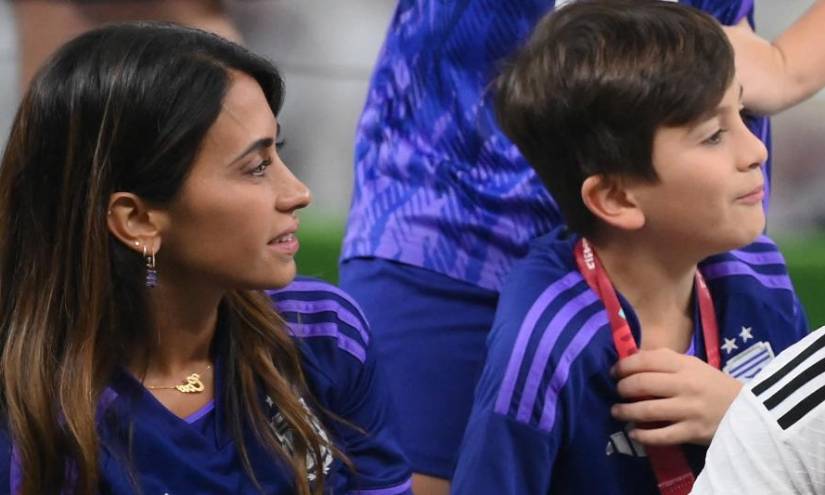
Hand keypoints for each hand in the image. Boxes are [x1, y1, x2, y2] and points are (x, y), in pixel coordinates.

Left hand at [610, 348, 742, 445]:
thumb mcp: (693, 365)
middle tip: (617, 391)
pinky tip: (634, 433)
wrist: (750, 411)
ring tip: (617, 411)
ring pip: (647, 410)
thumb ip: (666, 360)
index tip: (614, 372)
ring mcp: (689, 410)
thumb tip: (632, 360)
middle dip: (622, 388)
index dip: (624, 366)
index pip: (645, 361)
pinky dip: (643, 435)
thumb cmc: (714, 385)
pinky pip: (660, 435)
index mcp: (685, 365)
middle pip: (642, 384)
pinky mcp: (693, 432)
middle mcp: (685, 385)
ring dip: (626, 411)